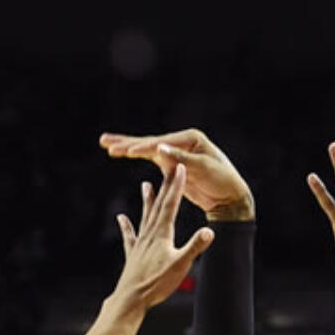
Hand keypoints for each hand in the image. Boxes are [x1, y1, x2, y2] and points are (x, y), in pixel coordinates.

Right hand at [101, 127, 253, 220]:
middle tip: (105, 142)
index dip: (143, 148)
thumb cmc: (222, 180)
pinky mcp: (170, 164)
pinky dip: (134, 154)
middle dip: (126, 142)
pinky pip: (148, 157)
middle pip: (149, 142)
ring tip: (105, 143)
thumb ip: (182, 158)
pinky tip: (121, 152)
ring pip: (145, 148)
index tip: (128, 152)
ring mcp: (174, 151)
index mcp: (190, 139)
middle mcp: (179, 142)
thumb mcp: (204, 168)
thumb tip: (160, 148)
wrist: (229, 195)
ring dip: (126, 146)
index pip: (161, 144)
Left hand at [108, 159, 214, 315]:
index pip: (171, 204)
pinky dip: (126, 226)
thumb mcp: (181, 265)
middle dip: (165, 186)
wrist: (131, 299)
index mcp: (162, 233)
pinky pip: (130, 236)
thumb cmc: (157, 283)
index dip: (176, 184)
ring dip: (147, 200)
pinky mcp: (133, 255)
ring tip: (146, 184)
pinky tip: (121, 218)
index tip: (180, 166)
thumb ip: (195, 247)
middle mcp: (149, 234)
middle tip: (168, 167)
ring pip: (145, 216)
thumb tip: (211, 231)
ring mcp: (140, 244)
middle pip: (159, 205)